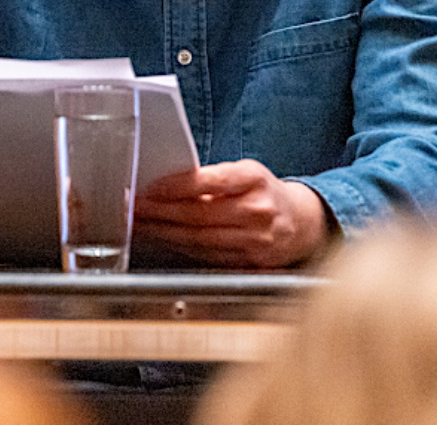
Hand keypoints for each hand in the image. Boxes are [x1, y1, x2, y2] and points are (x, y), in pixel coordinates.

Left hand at [133, 160, 330, 267]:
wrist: (303, 223)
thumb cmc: (264, 192)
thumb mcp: (245, 173)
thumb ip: (212, 178)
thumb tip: (165, 182)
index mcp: (254, 179)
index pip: (209, 181)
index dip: (174, 185)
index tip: (147, 187)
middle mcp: (258, 210)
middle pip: (199, 214)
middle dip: (159, 212)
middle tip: (133, 207)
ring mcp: (257, 240)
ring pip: (199, 239)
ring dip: (164, 232)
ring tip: (140, 224)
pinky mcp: (252, 263)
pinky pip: (208, 255)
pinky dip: (180, 248)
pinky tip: (163, 240)